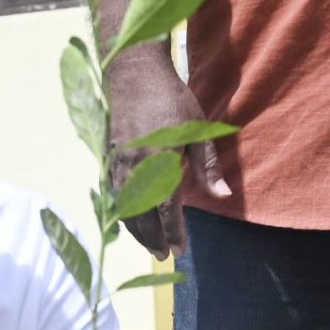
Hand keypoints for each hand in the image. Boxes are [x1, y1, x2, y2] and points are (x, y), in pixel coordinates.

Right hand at [105, 55, 231, 257]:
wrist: (134, 73)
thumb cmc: (171, 98)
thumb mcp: (197, 129)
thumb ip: (207, 166)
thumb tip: (222, 196)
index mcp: (160, 161)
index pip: (166, 209)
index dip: (173, 232)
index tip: (179, 250)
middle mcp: (135, 167)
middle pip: (141, 215)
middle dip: (152, 239)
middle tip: (162, 256)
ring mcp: (117, 163)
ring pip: (123, 207)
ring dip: (135, 230)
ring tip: (148, 244)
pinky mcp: (107, 158)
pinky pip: (113, 194)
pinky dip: (121, 212)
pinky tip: (130, 220)